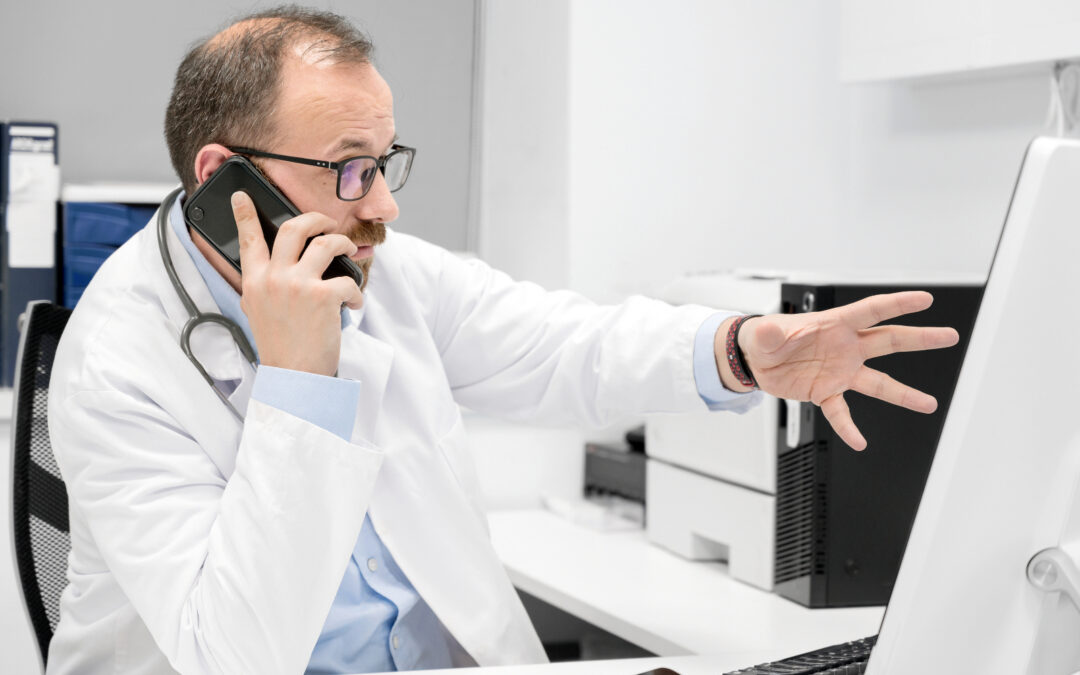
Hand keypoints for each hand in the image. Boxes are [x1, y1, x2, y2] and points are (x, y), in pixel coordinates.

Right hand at [232, 191, 363, 375]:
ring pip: (327, 243)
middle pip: (294, 228)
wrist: (294, 376)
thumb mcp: (259, 312)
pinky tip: (353, 304)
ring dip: (344, 244)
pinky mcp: (323, 296)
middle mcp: (273, 278)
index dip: (244, 215)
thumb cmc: (282, 347)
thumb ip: (265, 286)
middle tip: (327, 223)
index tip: (242, 197)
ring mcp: (298, 285)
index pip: (248, 240)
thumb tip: (278, 269)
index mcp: (254, 282)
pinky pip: (347, 278)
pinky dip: (356, 291)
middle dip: (316, 219)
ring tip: (350, 252)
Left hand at [718, 291, 959, 450]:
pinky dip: (849, 427)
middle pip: (888, 340)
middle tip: (949, 336)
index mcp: (834, 325)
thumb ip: (771, 332)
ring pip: (878, 383)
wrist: (755, 359)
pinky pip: (841, 412)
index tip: (925, 299)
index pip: (871, 311)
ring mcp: (839, 371)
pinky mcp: (826, 392)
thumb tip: (768, 330)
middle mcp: (844, 348)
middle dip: (920, 338)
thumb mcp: (765, 332)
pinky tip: (859, 442)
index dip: (897, 304)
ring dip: (903, 394)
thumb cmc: (765, 338)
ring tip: (929, 404)